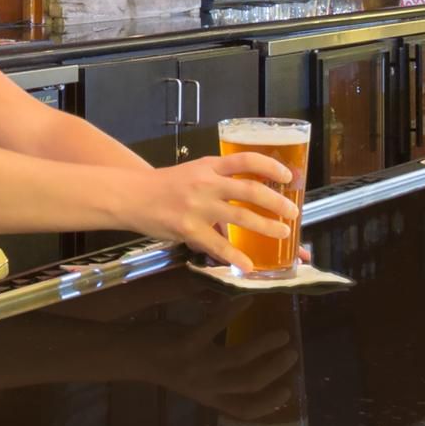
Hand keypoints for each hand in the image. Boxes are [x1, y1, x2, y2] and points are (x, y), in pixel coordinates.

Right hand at [125, 150, 297, 272]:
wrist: (131, 195)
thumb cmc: (165, 185)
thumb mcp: (194, 172)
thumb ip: (219, 181)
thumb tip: (250, 196)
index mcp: (210, 166)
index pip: (247, 160)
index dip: (271, 167)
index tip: (289, 177)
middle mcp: (207, 183)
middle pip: (251, 190)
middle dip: (277, 203)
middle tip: (293, 212)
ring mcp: (198, 207)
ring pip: (241, 217)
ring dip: (266, 226)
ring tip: (283, 233)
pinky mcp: (188, 229)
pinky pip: (218, 245)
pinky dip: (236, 256)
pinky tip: (248, 264)